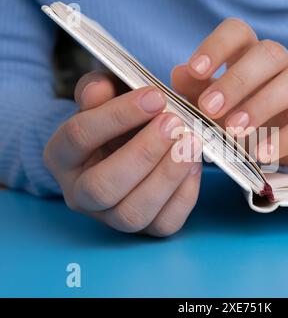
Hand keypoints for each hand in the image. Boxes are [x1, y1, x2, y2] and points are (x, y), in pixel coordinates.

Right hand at [44, 71, 202, 236]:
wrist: (129, 144)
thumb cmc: (118, 119)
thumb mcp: (106, 95)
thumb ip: (100, 88)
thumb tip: (100, 89)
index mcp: (61, 156)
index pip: (79, 137)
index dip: (118, 115)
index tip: (155, 96)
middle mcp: (80, 194)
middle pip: (102, 187)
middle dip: (143, 153)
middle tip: (174, 123)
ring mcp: (111, 218)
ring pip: (132, 213)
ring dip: (167, 176)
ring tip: (190, 142)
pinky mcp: (145, 230)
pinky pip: (164, 224)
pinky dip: (185, 194)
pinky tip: (194, 164)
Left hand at [172, 18, 287, 167]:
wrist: (283, 143)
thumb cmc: (244, 115)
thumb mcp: (216, 103)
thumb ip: (197, 89)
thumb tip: (179, 74)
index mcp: (251, 54)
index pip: (238, 33)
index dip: (217, 46)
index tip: (196, 70)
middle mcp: (281, 64)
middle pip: (267, 54)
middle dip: (236, 81)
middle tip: (209, 108)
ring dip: (260, 105)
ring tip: (234, 131)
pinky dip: (284, 139)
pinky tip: (261, 154)